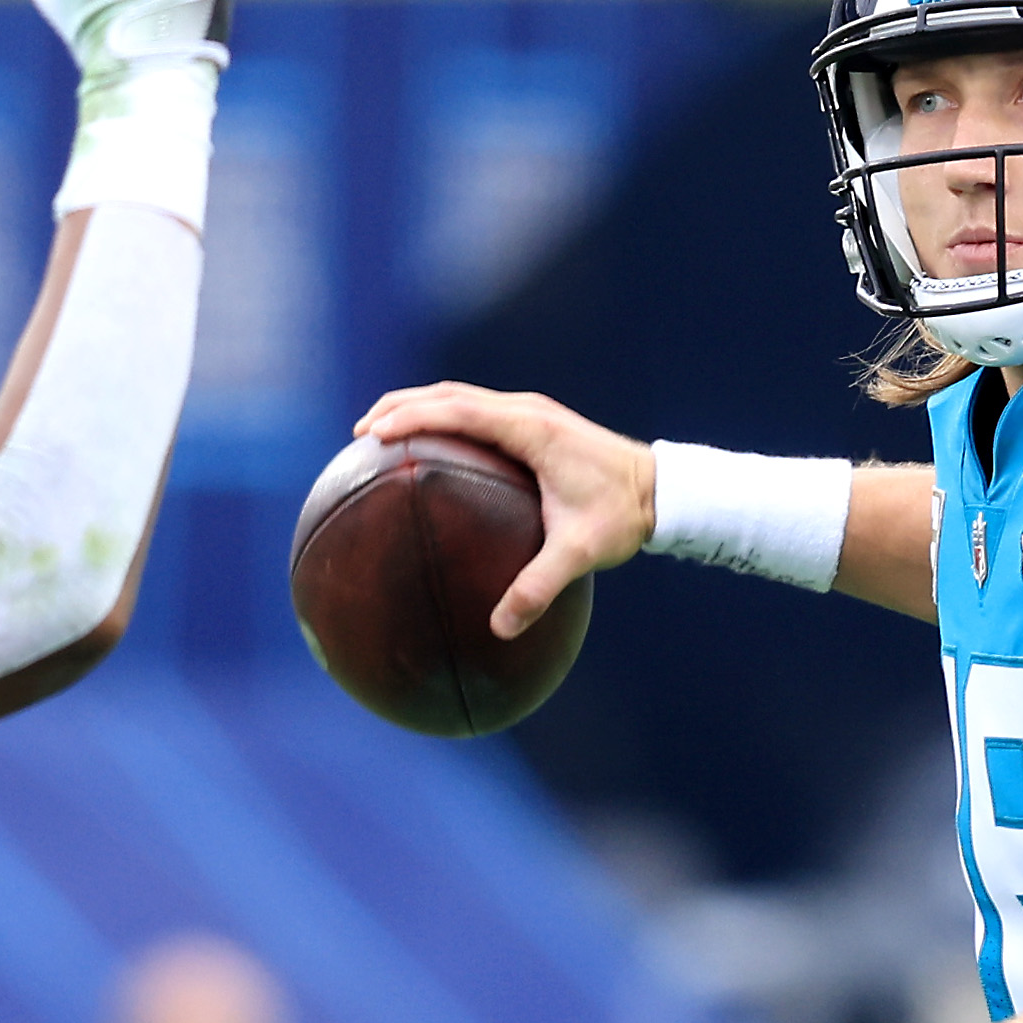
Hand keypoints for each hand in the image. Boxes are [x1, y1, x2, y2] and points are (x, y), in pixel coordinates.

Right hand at [353, 380, 646, 641]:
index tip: (374, 433)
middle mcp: (527, 411)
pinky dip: (443, 419)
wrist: (662, 489)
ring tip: (380, 433)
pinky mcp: (534, 423)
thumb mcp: (580, 554)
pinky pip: (476, 412)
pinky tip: (427, 449)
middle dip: (401, 405)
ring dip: (418, 406)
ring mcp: (530, 413)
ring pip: (460, 396)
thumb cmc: (622, 517)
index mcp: (531, 429)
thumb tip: (500, 628)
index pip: (458, 409)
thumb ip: (538, 588)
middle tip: (361, 431)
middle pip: (448, 393)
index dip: (412, 416)